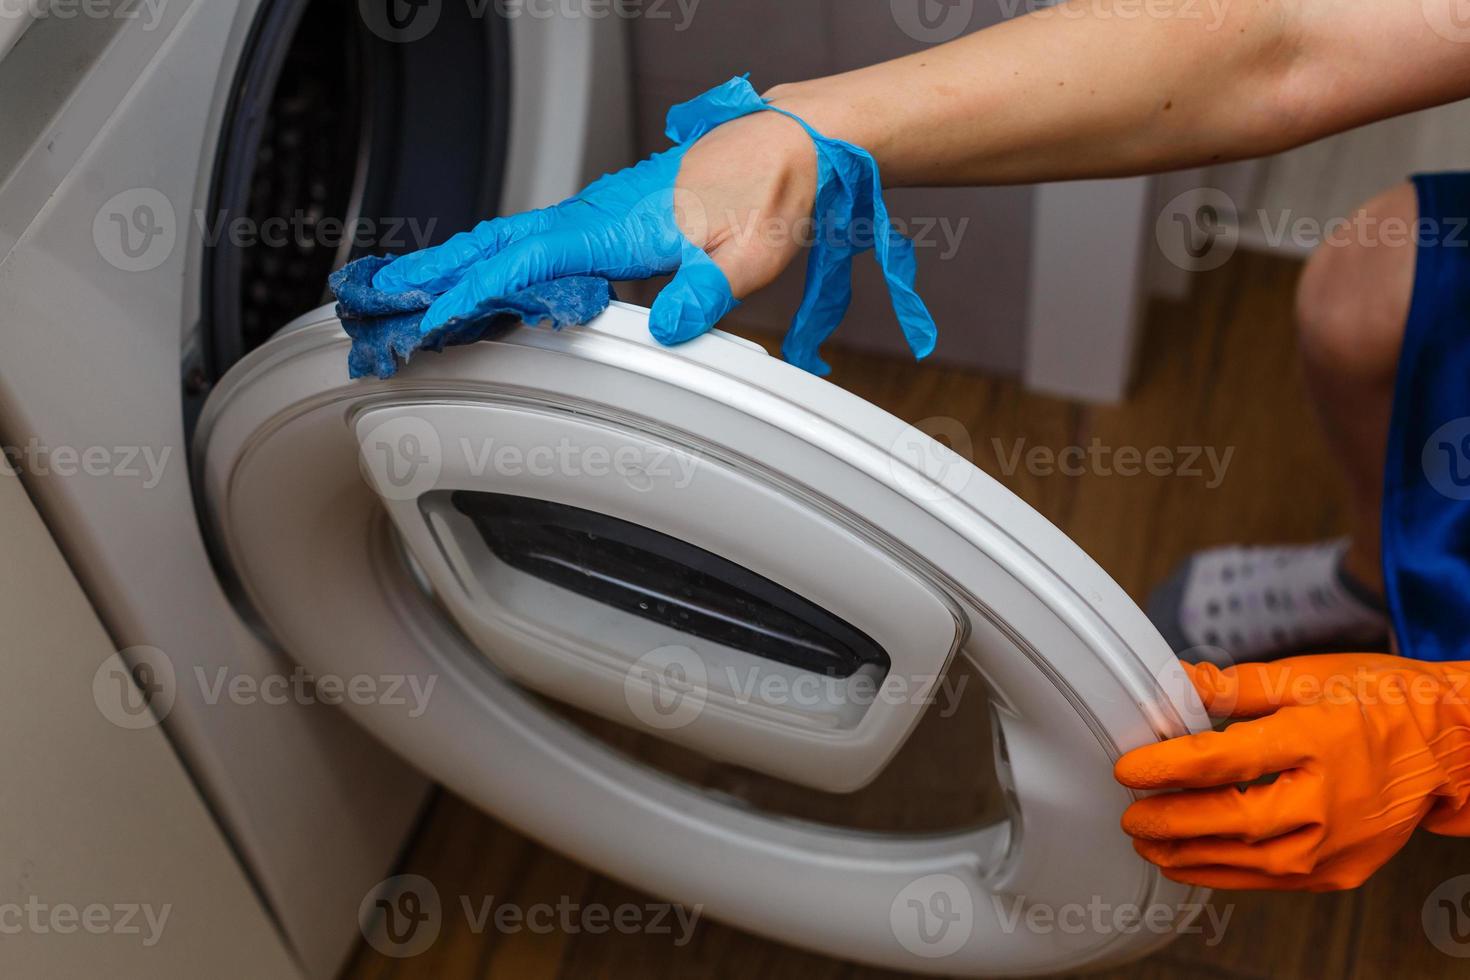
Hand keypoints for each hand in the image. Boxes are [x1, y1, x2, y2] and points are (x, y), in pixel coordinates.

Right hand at [374, 109, 815, 345]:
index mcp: (615, 222)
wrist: (791, 146)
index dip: (471, 290)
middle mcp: (594, 214)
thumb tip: (670, 328)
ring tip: (402, 293)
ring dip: (451, 265)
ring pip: (506, 240)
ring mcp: (597, 215)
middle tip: (374, 302)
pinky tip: (479, 279)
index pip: (523, 259)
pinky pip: (533, 241)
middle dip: (430, 272)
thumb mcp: (749, 254)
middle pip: (493, 243)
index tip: (427, 317)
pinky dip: (490, 260)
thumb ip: (706, 292)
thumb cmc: (770, 193)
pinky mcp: (608, 220)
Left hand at [1115, 655, 1469, 889]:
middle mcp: (1328, 800)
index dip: (1167, 765)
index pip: (1223, 759)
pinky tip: (1190, 861)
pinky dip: (1224, 873)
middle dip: (1171, 820)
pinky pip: (1271, 879)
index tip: (1128, 767)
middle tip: (1130, 814)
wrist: (1449, 745)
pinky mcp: (1340, 870)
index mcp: (1315, 739)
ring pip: (1248, 861)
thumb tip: (1172, 681)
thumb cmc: (1381, 702)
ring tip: (1147, 840)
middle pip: (1232, 819)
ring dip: (1189, 854)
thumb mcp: (1304, 676)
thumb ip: (1231, 686)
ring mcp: (1337, 844)